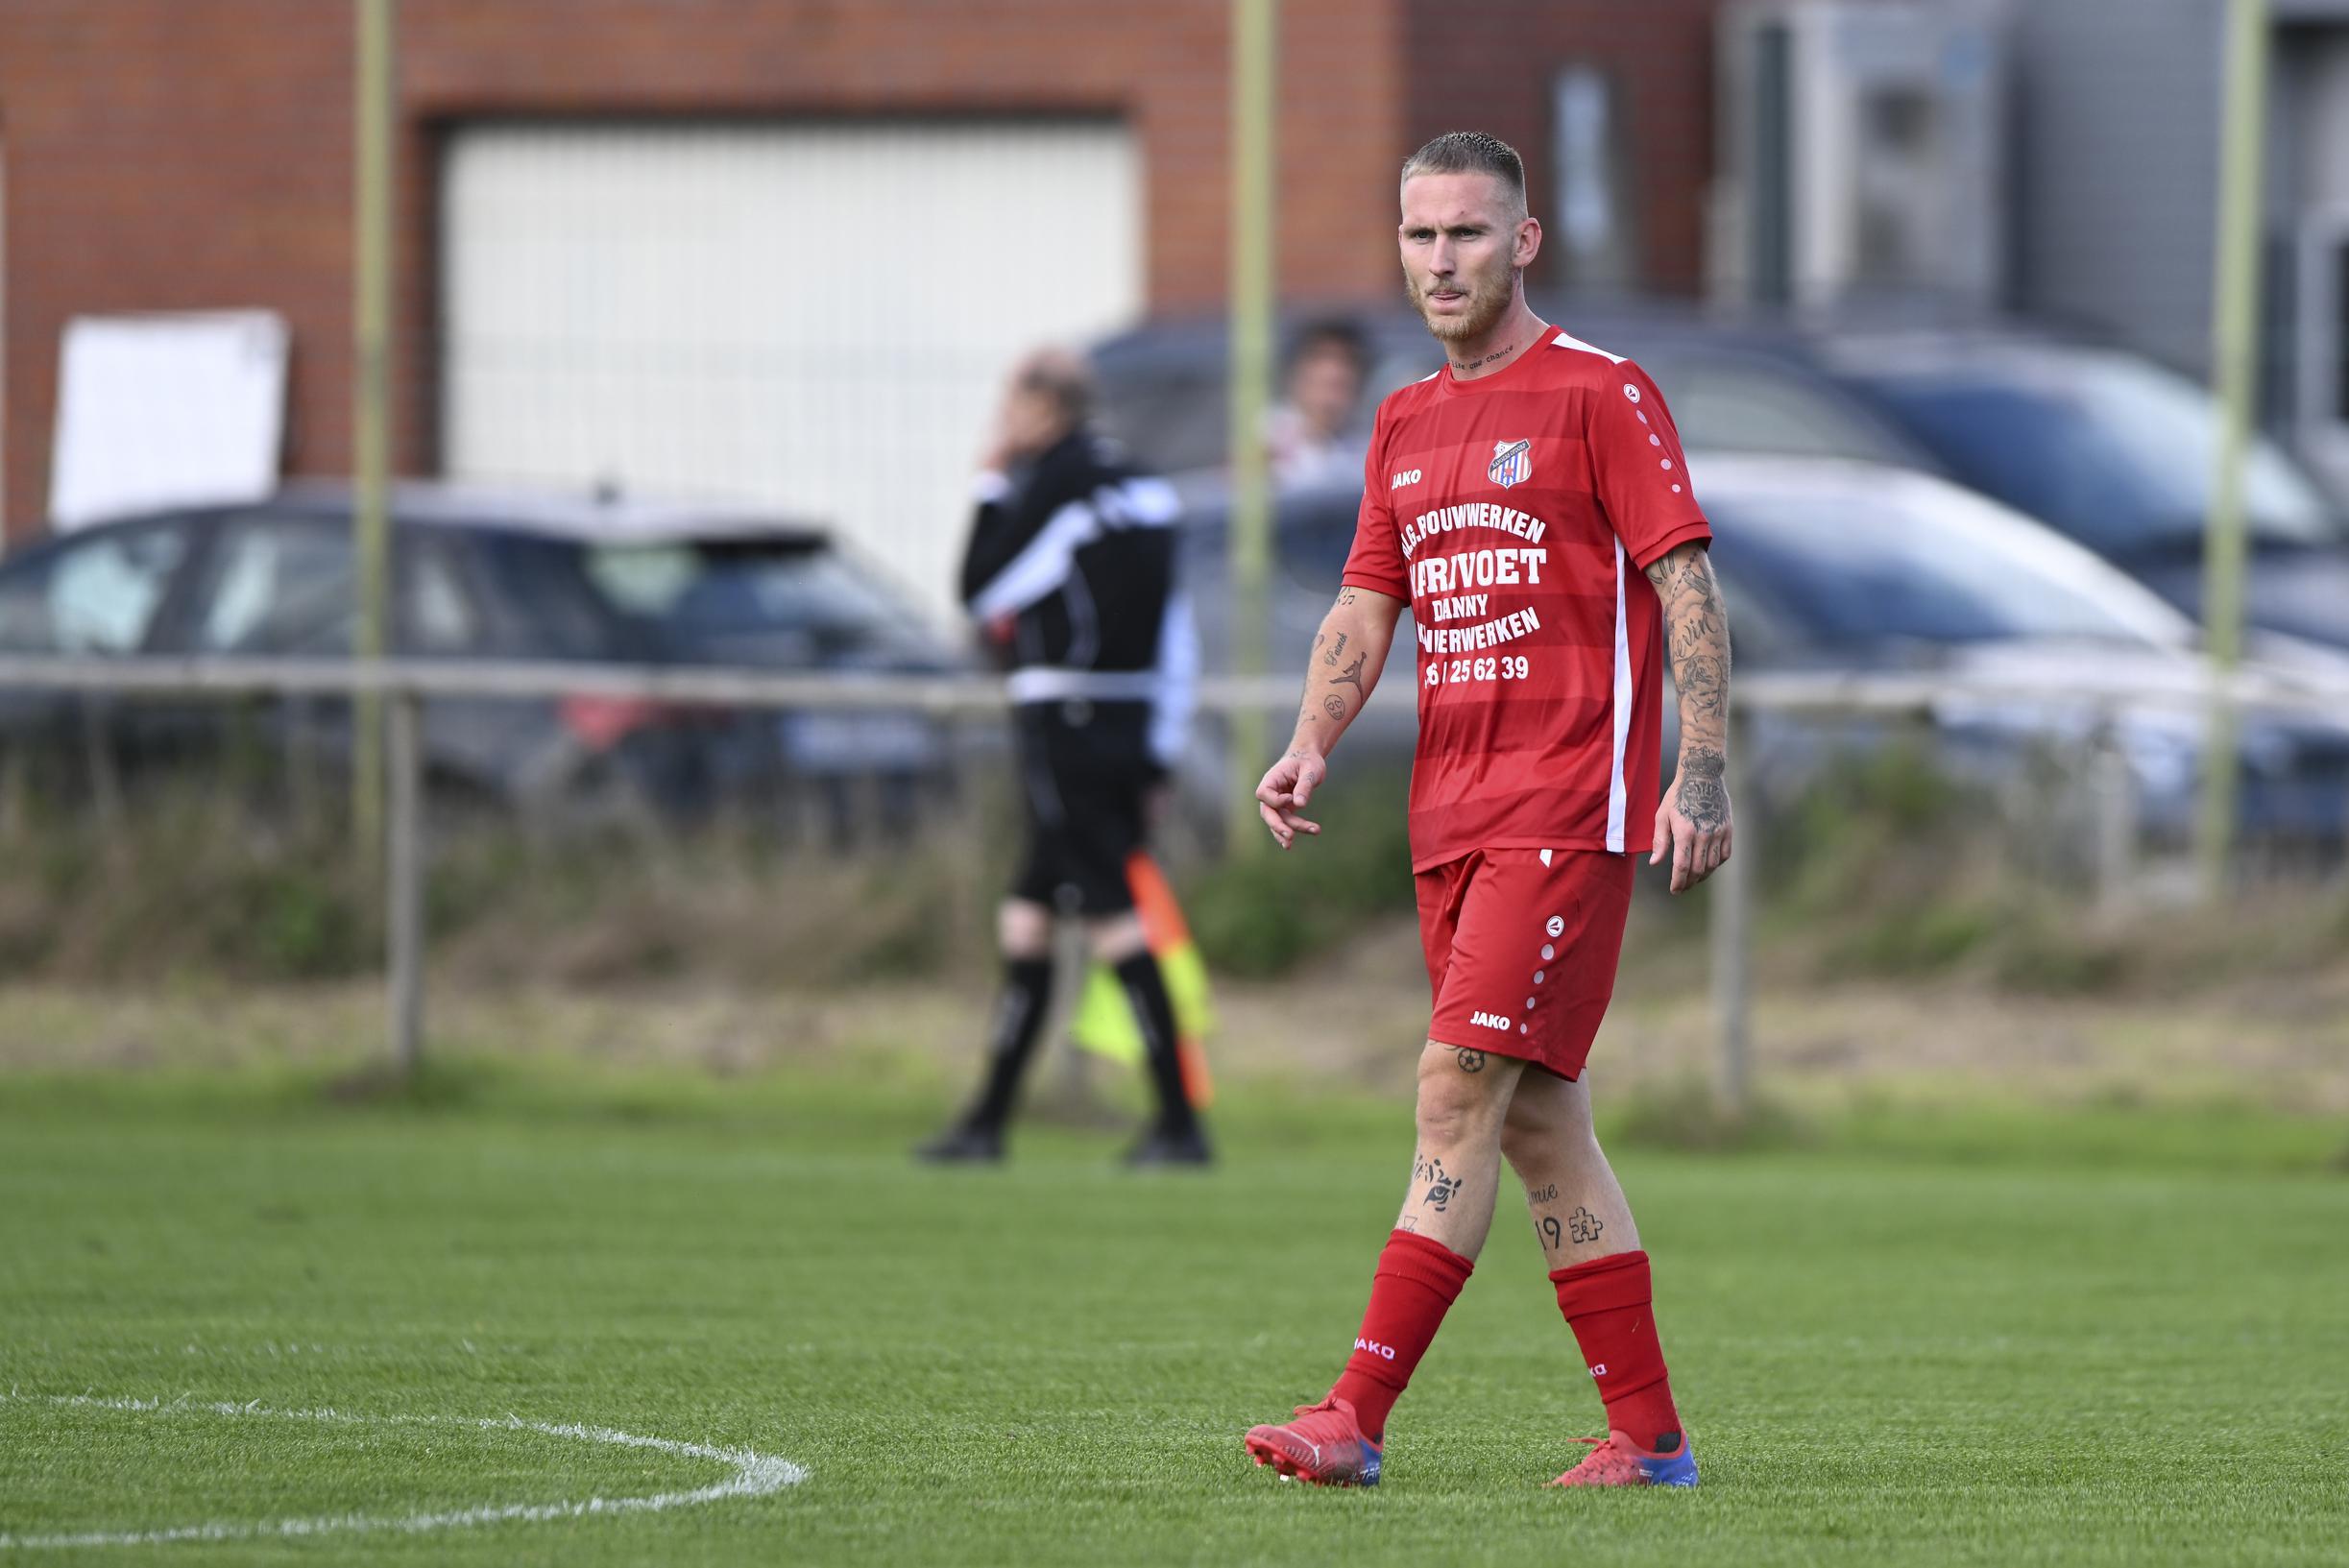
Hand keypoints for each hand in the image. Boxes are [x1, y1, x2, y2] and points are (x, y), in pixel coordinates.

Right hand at [1254, 749, 1326, 849]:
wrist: (1309, 759)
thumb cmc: (1308, 761)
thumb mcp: (1310, 769)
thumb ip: (1304, 785)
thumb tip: (1299, 804)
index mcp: (1271, 779)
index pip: (1264, 794)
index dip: (1276, 800)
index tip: (1291, 798)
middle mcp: (1271, 792)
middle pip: (1267, 812)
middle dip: (1277, 825)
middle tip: (1290, 835)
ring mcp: (1277, 802)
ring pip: (1279, 821)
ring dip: (1292, 829)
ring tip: (1315, 830)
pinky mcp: (1285, 809)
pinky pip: (1285, 823)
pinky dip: (1290, 832)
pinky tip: (1290, 846)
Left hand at [1650, 760, 1731, 892]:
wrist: (1702, 776)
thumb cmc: (1678, 796)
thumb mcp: (1662, 816)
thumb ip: (1659, 841)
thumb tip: (1655, 863)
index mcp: (1685, 832)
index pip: (1682, 866)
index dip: (1678, 882)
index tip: (1674, 890)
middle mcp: (1704, 834)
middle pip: (1698, 869)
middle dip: (1689, 883)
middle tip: (1681, 888)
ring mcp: (1719, 832)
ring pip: (1712, 865)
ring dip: (1702, 876)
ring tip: (1693, 880)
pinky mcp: (1728, 829)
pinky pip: (1725, 855)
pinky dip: (1716, 864)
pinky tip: (1707, 866)